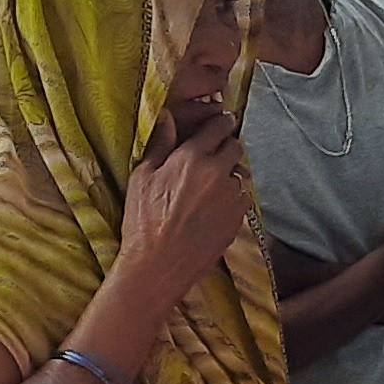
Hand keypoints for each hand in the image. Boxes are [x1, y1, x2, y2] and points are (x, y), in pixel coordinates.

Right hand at [118, 112, 248, 298]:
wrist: (158, 266)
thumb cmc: (143, 222)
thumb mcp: (141, 178)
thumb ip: (160, 145)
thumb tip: (167, 117)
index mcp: (192, 157)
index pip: (219, 127)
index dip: (220, 122)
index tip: (221, 122)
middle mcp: (218, 172)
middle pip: (236, 146)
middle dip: (226, 147)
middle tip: (212, 155)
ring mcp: (231, 196)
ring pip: (240, 174)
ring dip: (229, 175)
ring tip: (209, 188)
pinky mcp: (238, 218)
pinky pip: (242, 198)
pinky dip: (232, 198)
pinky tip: (213, 208)